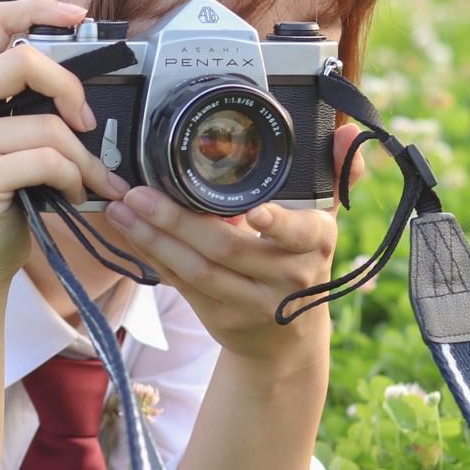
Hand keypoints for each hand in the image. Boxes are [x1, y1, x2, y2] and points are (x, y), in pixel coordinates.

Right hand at [0, 0, 130, 286]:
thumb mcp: (1, 139)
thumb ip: (20, 102)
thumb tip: (81, 73)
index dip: (38, 9)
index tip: (79, 15)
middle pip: (25, 61)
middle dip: (72, 90)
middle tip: (87, 124)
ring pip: (48, 124)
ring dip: (83, 159)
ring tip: (88, 181)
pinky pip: (48, 160)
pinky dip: (74, 181)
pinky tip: (72, 196)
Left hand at [103, 123, 368, 361]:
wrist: (289, 339)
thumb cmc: (301, 261)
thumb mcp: (324, 221)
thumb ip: (337, 173)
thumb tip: (346, 130)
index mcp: (316, 244)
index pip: (299, 234)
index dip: (277, 224)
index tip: (255, 212)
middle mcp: (288, 278)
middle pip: (228, 249)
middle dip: (178, 220)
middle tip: (140, 192)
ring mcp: (252, 303)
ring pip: (198, 271)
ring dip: (154, 238)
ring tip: (122, 208)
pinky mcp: (220, 318)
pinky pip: (181, 285)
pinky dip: (152, 256)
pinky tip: (129, 233)